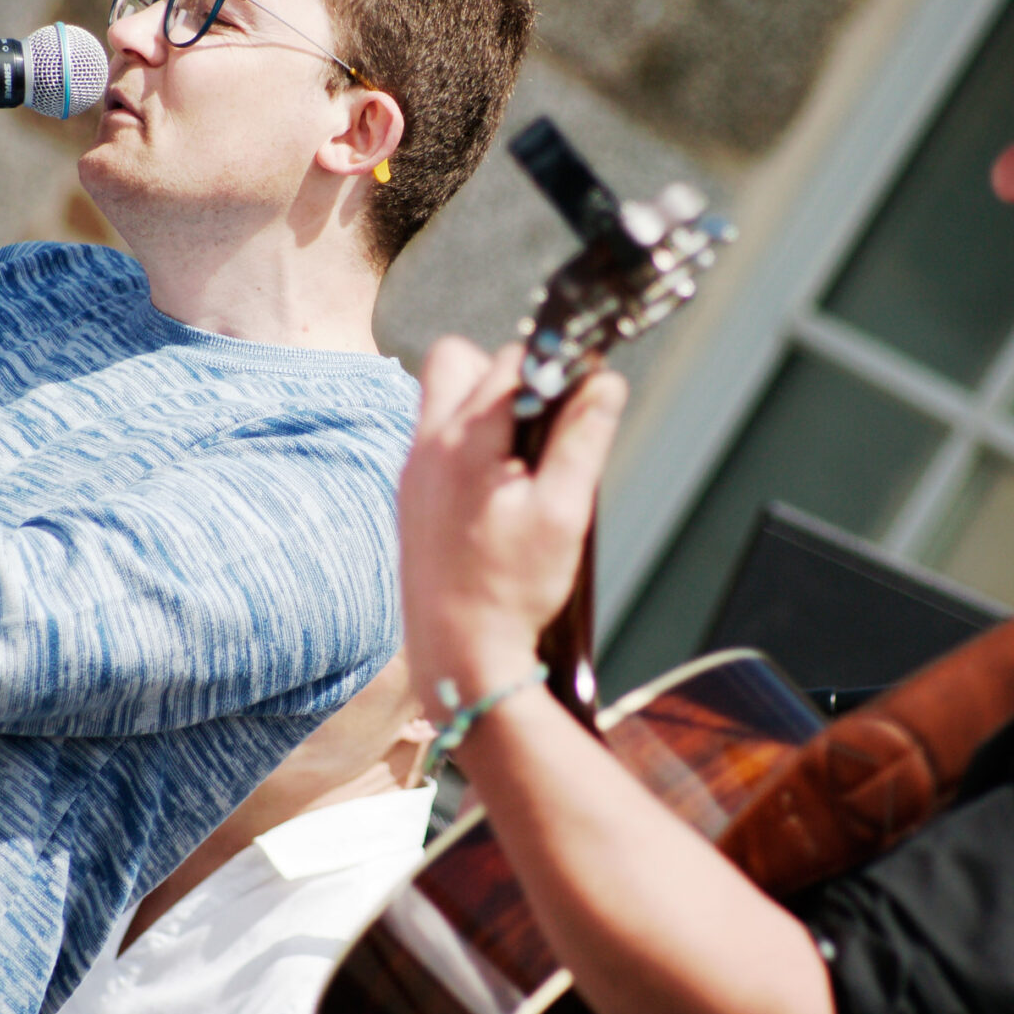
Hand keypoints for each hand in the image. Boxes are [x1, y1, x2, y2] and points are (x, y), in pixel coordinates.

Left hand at [398, 337, 626, 703]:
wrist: (457, 654)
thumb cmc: (512, 590)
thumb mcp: (564, 513)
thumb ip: (582, 440)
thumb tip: (604, 381)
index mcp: (465, 442)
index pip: (510, 361)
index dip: (552, 369)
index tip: (579, 397)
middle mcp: (427, 445)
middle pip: (459, 359)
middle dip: (507, 376)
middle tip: (542, 426)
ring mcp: (412, 470)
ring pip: (440, 396)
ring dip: (482, 406)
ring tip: (520, 458)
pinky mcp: (409, 496)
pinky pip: (434, 437)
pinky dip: (467, 443)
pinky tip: (497, 489)